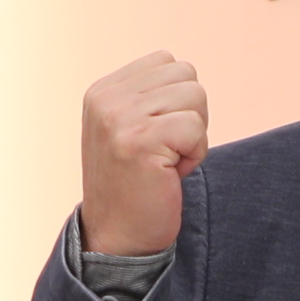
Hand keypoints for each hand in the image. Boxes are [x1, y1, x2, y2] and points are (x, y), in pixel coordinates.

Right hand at [80, 50, 210, 257]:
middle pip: (186, 75)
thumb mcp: (129, 128)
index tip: (156, 136)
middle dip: (189, 115)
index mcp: (103, 90)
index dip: (177, 101)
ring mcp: (120, 118)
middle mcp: (106, 98)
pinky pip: (196, 128)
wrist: (117, 238)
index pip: (167, 62)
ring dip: (193, 136)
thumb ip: (148, 96)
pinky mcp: (140, 140)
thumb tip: (184, 71)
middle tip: (164, 151)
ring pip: (196, 97)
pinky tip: (169, 174)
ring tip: (165, 162)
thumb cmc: (134, 186)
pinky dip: (195, 155)